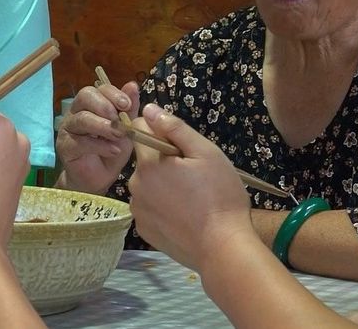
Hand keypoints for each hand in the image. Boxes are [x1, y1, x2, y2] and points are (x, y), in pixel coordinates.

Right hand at [55, 81, 138, 193]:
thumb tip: (132, 85)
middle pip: (85, 96)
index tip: (127, 104)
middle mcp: (77, 112)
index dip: (113, 93)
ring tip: (119, 135)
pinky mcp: (65, 146)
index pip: (98, 89)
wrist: (99, 179)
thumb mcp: (125, 129)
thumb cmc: (111, 151)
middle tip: (119, 119)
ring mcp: (68, 128)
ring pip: (82, 118)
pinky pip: (80, 141)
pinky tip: (113, 150)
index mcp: (92, 104)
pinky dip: (99, 146)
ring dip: (103, 126)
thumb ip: (128, 109)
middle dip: (105, 105)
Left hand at [127, 104, 252, 271]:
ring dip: (163, 184)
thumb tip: (148, 109)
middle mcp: (135, 185)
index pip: (140, 131)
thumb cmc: (220, 196)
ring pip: (148, 184)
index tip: (183, 147)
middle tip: (195, 176)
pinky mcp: (144, 230)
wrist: (223, 247)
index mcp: (148, 164)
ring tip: (192, 198)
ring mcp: (138, 210)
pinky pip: (150, 207)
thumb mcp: (206, 153)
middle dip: (165, 161)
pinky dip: (163, 207)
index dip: (162, 132)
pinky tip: (185, 215)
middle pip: (146, 160)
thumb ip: (174, 128)